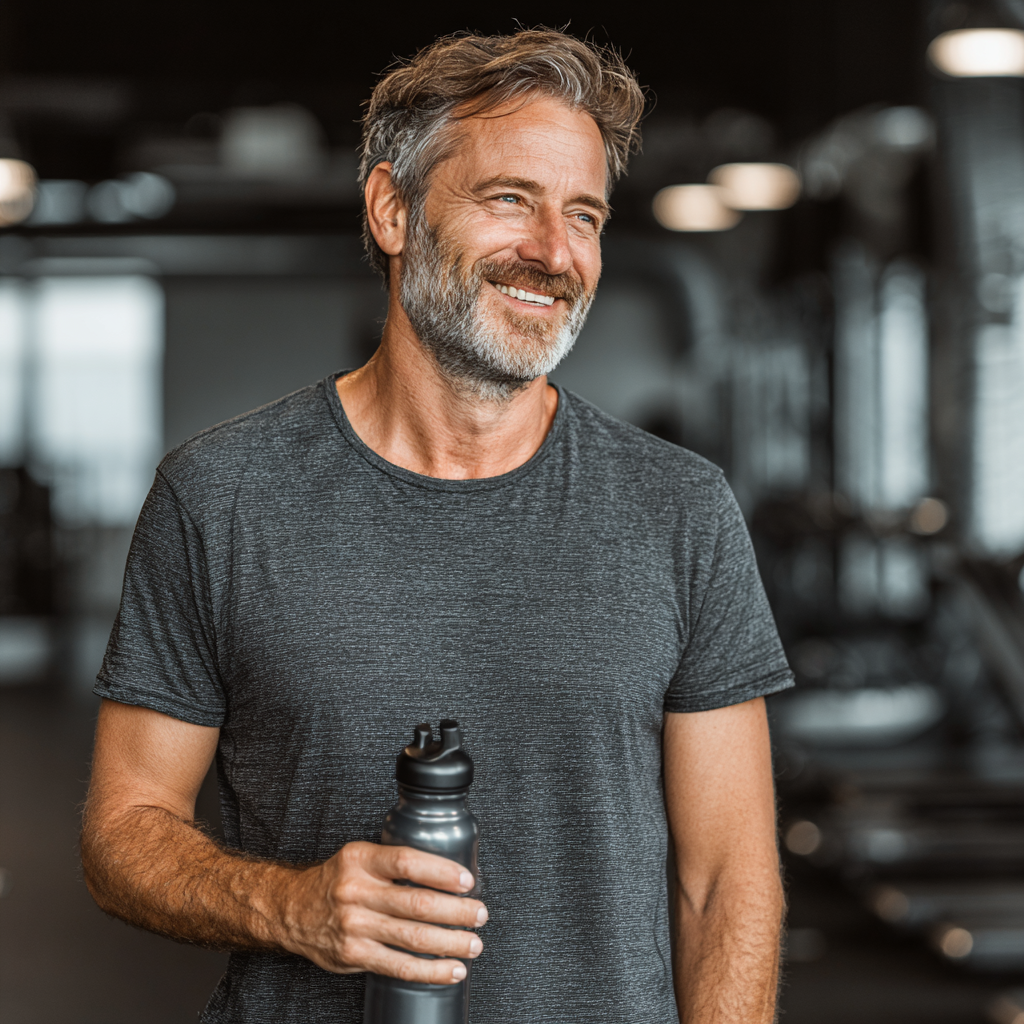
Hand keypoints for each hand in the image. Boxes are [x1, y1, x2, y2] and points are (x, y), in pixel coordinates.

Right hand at [274, 841, 486, 983]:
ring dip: (449, 942)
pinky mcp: (354, 955)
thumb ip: (393, 864)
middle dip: (455, 911)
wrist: (291, 909)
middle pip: (416, 903)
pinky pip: (398, 965)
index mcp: (361, 860)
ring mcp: (354, 925)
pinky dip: (429, 970)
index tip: (467, 881)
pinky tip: (451, 969)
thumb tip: (445, 873)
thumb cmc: (336, 881)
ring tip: (472, 944)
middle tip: (479, 914)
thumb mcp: (359, 858)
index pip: (406, 862)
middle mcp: (356, 892)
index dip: (441, 871)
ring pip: (411, 937)